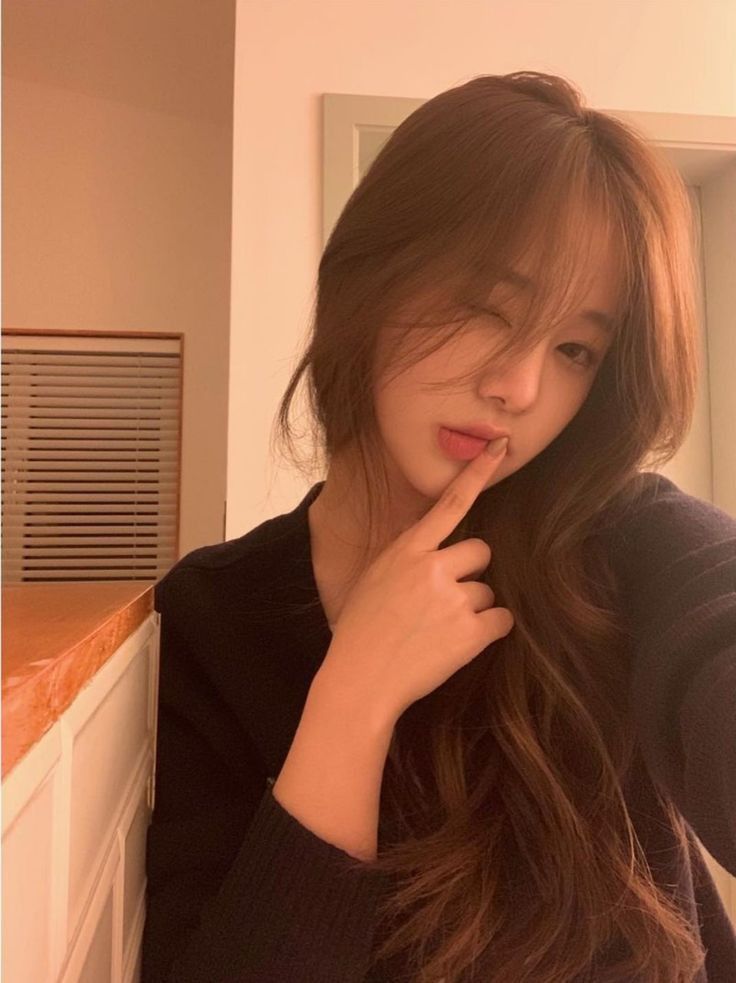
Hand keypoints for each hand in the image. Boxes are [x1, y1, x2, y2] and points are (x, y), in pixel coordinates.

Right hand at [315, 437, 513, 726]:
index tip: (499, 448)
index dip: (477, 474)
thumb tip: (433, 551)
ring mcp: (453, 599)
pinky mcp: (470, 632)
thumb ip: (406, 559)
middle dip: (471, 573)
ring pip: (487, 591)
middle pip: (480, 552)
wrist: (360, 681)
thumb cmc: (361, 633)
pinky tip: (459, 644)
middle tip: (446, 600)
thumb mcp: (374, 580)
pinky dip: (488, 632)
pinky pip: (500, 620)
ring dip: (473, 609)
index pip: (449, 504)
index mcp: (406, 551)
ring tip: (439, 631)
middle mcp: (432, 568)